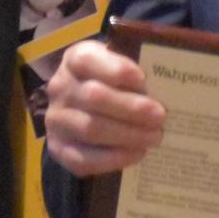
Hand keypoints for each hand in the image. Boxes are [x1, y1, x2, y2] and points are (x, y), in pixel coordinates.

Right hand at [42, 39, 165, 176]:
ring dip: (128, 135)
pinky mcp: (58, 148)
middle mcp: (60, 88)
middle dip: (131, 108)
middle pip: (93, 97)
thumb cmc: (109, 82)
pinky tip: (137, 153)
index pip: (88, 60)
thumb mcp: (116, 65)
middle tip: (160, 116)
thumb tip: (162, 88)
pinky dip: (114, 158)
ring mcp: (56, 120)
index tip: (144, 79)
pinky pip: (83, 158)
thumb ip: (133, 71)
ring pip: (90, 129)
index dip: (116, 70)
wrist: (80, 108)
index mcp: (75, 59)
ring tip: (154, 137)